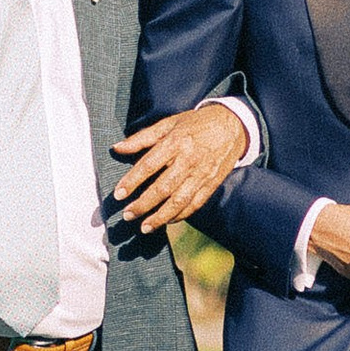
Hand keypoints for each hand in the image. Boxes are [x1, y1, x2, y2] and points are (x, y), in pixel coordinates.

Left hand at [111, 101, 247, 236]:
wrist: (233, 125)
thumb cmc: (196, 123)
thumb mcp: (169, 123)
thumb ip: (142, 137)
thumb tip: (117, 147)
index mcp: (175, 142)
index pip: (149, 165)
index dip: (132, 181)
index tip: (118, 195)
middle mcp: (188, 160)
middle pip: (162, 188)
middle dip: (143, 205)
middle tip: (127, 215)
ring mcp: (202, 174)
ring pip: (179, 201)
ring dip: (160, 217)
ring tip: (145, 227)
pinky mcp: (212, 183)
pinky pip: (195, 204)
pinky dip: (181, 215)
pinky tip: (167, 221)